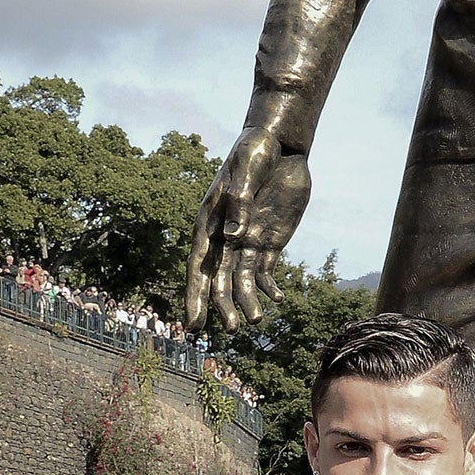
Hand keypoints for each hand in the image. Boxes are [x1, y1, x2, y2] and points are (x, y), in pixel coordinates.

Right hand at [186, 129, 310, 332]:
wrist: (279, 144)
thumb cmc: (255, 152)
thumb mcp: (247, 172)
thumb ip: (240, 204)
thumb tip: (234, 238)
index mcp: (210, 222)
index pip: (199, 265)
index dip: (195, 295)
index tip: (194, 323)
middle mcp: (225, 237)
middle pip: (219, 279)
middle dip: (222, 305)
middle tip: (232, 329)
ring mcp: (247, 241)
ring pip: (242, 280)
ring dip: (247, 301)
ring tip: (257, 321)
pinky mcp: (269, 241)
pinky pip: (265, 270)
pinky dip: (269, 286)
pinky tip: (278, 298)